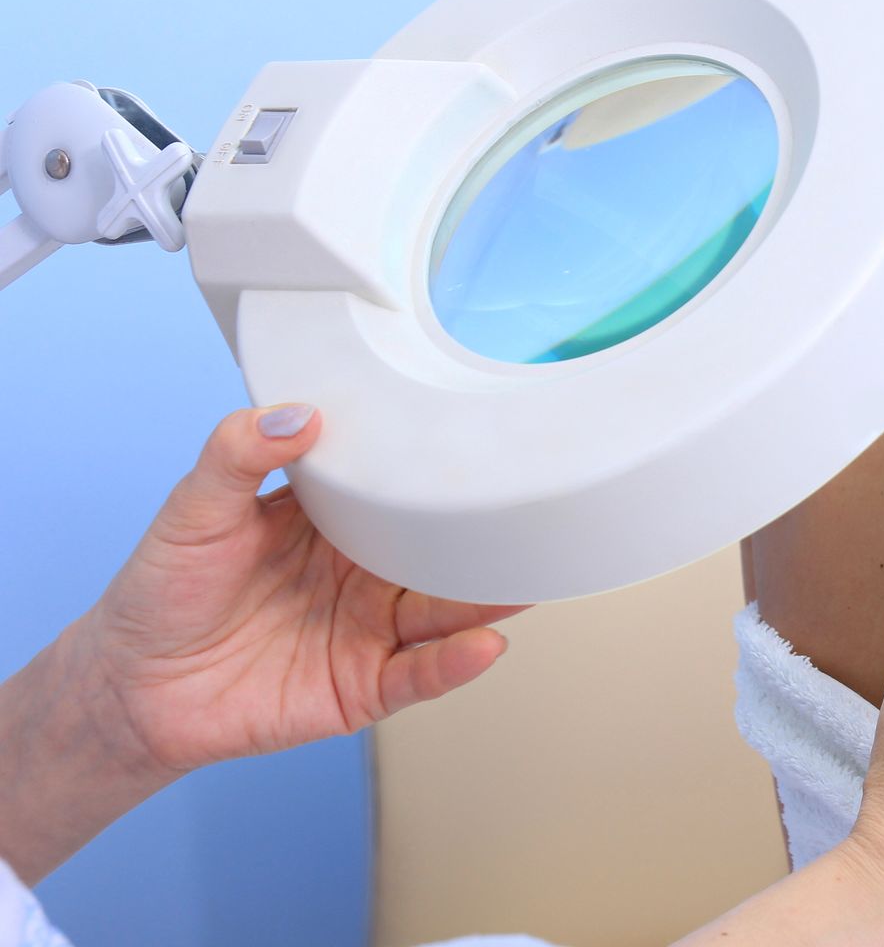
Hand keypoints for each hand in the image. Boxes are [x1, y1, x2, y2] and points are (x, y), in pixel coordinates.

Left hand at [78, 403, 528, 772]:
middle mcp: (363, 576)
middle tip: (533, 515)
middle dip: (486, 538)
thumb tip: (298, 416)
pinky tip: (483, 645)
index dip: (442, 474)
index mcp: (334, 525)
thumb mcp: (193, 509)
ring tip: (528, 579)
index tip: (487, 448)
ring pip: (446, 613)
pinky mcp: (363, 688)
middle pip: (441, 554)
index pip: (401, 493)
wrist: (128, 688)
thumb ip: (238, 455)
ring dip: (489, 599)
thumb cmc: (160, 594)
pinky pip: (420, 675)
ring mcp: (369, 632)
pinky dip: (455, 664)